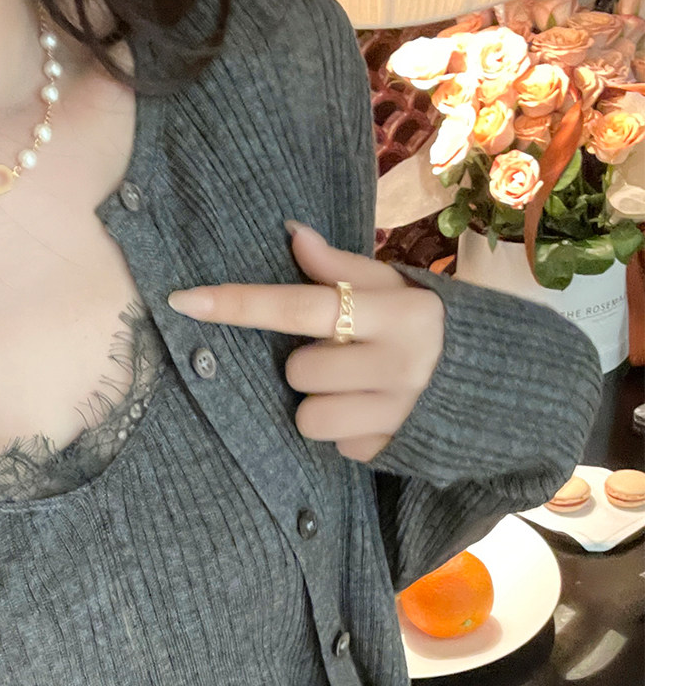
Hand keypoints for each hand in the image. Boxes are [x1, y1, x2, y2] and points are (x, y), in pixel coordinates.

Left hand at [166, 221, 445, 461]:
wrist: (501, 386)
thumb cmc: (428, 326)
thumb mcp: (398, 289)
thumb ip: (343, 268)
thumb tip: (293, 233)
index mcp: (398, 313)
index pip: (301, 306)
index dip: (240, 304)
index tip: (184, 301)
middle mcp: (398, 364)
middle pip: (298, 371)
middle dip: (310, 366)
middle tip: (344, 358)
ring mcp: (396, 413)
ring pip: (307, 418)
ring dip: (320, 404)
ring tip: (355, 390)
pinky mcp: (390, 451)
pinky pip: (334, 445)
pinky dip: (345, 430)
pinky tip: (373, 414)